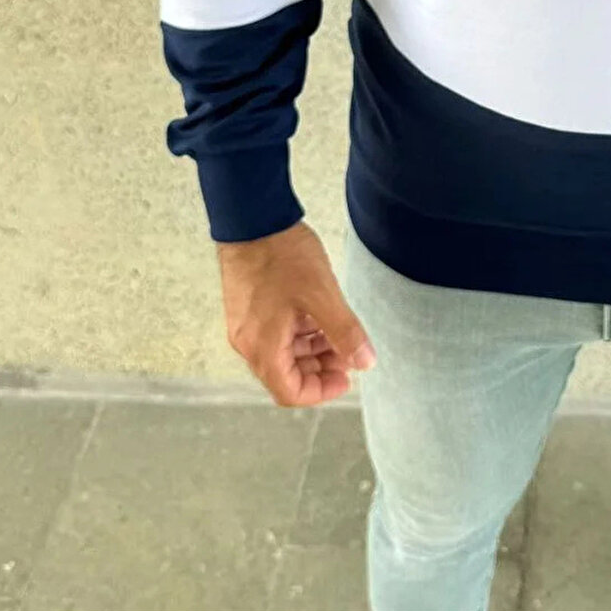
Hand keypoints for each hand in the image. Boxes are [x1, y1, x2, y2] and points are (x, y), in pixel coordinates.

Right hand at [217, 219, 374, 406]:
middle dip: (320, 369)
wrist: (251, 218)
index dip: (321, 391)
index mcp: (262, 347)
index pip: (290, 392)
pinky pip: (276, 333)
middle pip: (286, 374)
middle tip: (348, 353)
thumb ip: (345, 332)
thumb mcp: (322, 295)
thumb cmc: (281, 255)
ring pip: (283, 353)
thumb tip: (364, 362)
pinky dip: (300, 333)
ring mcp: (246, 325)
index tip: (346, 378)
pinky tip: (320, 318)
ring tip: (339, 334)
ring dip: (312, 350)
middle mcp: (249, 342)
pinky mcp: (249, 308)